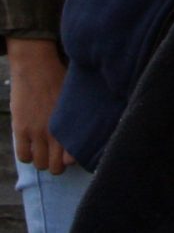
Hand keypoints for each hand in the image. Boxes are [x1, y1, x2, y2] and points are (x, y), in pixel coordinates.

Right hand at [5, 37, 71, 174]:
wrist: (37, 65)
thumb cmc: (62, 77)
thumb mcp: (78, 96)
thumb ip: (82, 115)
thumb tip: (94, 127)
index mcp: (73, 124)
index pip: (75, 157)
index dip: (74, 159)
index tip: (73, 155)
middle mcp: (56, 132)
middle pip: (57, 167)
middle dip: (58, 165)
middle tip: (57, 157)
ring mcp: (37, 132)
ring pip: (40, 164)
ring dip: (42, 161)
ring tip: (44, 152)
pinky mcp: (21, 129)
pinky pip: (23, 155)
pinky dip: (27, 156)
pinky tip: (31, 147)